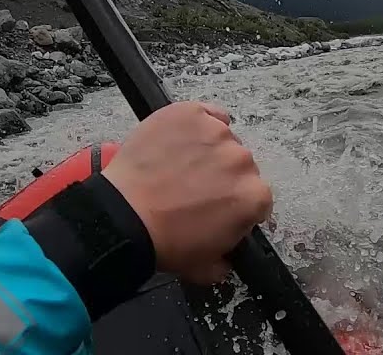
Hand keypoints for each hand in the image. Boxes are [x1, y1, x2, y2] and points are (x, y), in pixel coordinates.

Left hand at [102, 101, 272, 284]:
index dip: (237, 205)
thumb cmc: (163, 240)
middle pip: (240, 166)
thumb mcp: (206, 268)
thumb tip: (228, 254)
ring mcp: (215, 132)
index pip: (257, 197)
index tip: (220, 207)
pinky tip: (183, 138)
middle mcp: (241, 160)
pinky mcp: (190, 114)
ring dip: (208, 150)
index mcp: (253, 197)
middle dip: (222, 177)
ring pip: (222, 139)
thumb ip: (228, 258)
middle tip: (194, 189)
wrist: (124, 216)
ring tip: (179, 166)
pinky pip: (207, 113)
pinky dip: (199, 123)